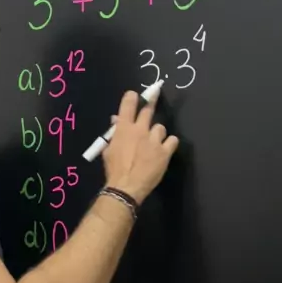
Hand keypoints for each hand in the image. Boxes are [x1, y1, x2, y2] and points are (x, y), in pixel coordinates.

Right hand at [103, 89, 178, 204]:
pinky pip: (173, 140)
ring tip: (154, 143)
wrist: (126, 187)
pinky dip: (169, 143)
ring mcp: (154, 141)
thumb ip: (114, 133)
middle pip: (148, 110)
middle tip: (154, 97)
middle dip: (151, 103)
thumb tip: (116, 120)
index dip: (133, 97)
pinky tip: (165, 149)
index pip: (129, 104)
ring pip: (160, 128)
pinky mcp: (165, 152)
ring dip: (157, 133)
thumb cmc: (114, 169)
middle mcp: (140, 130)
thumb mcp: (108, 150)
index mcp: (124, 128)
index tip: (135, 95)